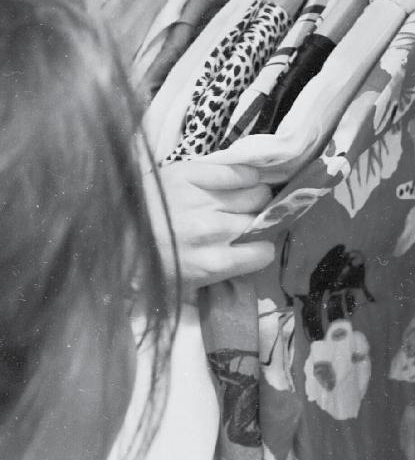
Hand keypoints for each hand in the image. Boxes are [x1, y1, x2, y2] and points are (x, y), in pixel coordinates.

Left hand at [145, 162, 274, 291]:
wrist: (106, 228)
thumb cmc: (144, 262)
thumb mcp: (180, 287)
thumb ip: (215, 283)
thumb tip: (245, 270)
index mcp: (211, 263)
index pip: (264, 253)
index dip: (260, 249)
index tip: (253, 246)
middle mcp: (212, 230)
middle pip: (262, 221)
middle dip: (257, 223)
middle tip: (245, 223)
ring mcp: (203, 199)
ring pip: (257, 194)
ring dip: (254, 199)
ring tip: (241, 201)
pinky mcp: (192, 173)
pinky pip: (237, 172)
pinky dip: (245, 176)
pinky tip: (241, 181)